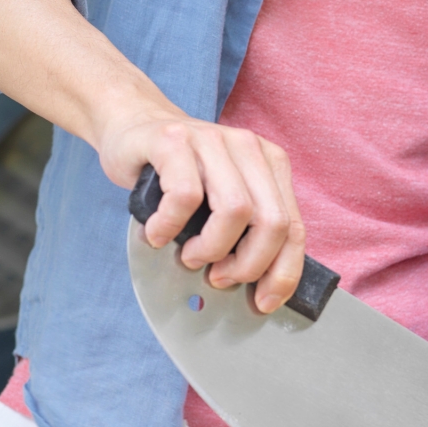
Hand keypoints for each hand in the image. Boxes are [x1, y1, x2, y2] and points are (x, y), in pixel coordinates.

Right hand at [101, 110, 305, 313]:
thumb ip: (248, 229)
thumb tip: (262, 287)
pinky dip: (170, 226)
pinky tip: (159, 233)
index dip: (283, 271)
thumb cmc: (178, 174)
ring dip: (211, 248)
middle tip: (219, 276)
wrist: (134, 126)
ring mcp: (211, 140)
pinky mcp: (173, 140)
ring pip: (234, 210)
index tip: (264, 301)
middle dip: (247, 265)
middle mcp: (247, 147)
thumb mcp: (223, 198)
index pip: (293, 226)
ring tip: (190, 255)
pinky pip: (184, 196)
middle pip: (272, 221)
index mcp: (270, 162)